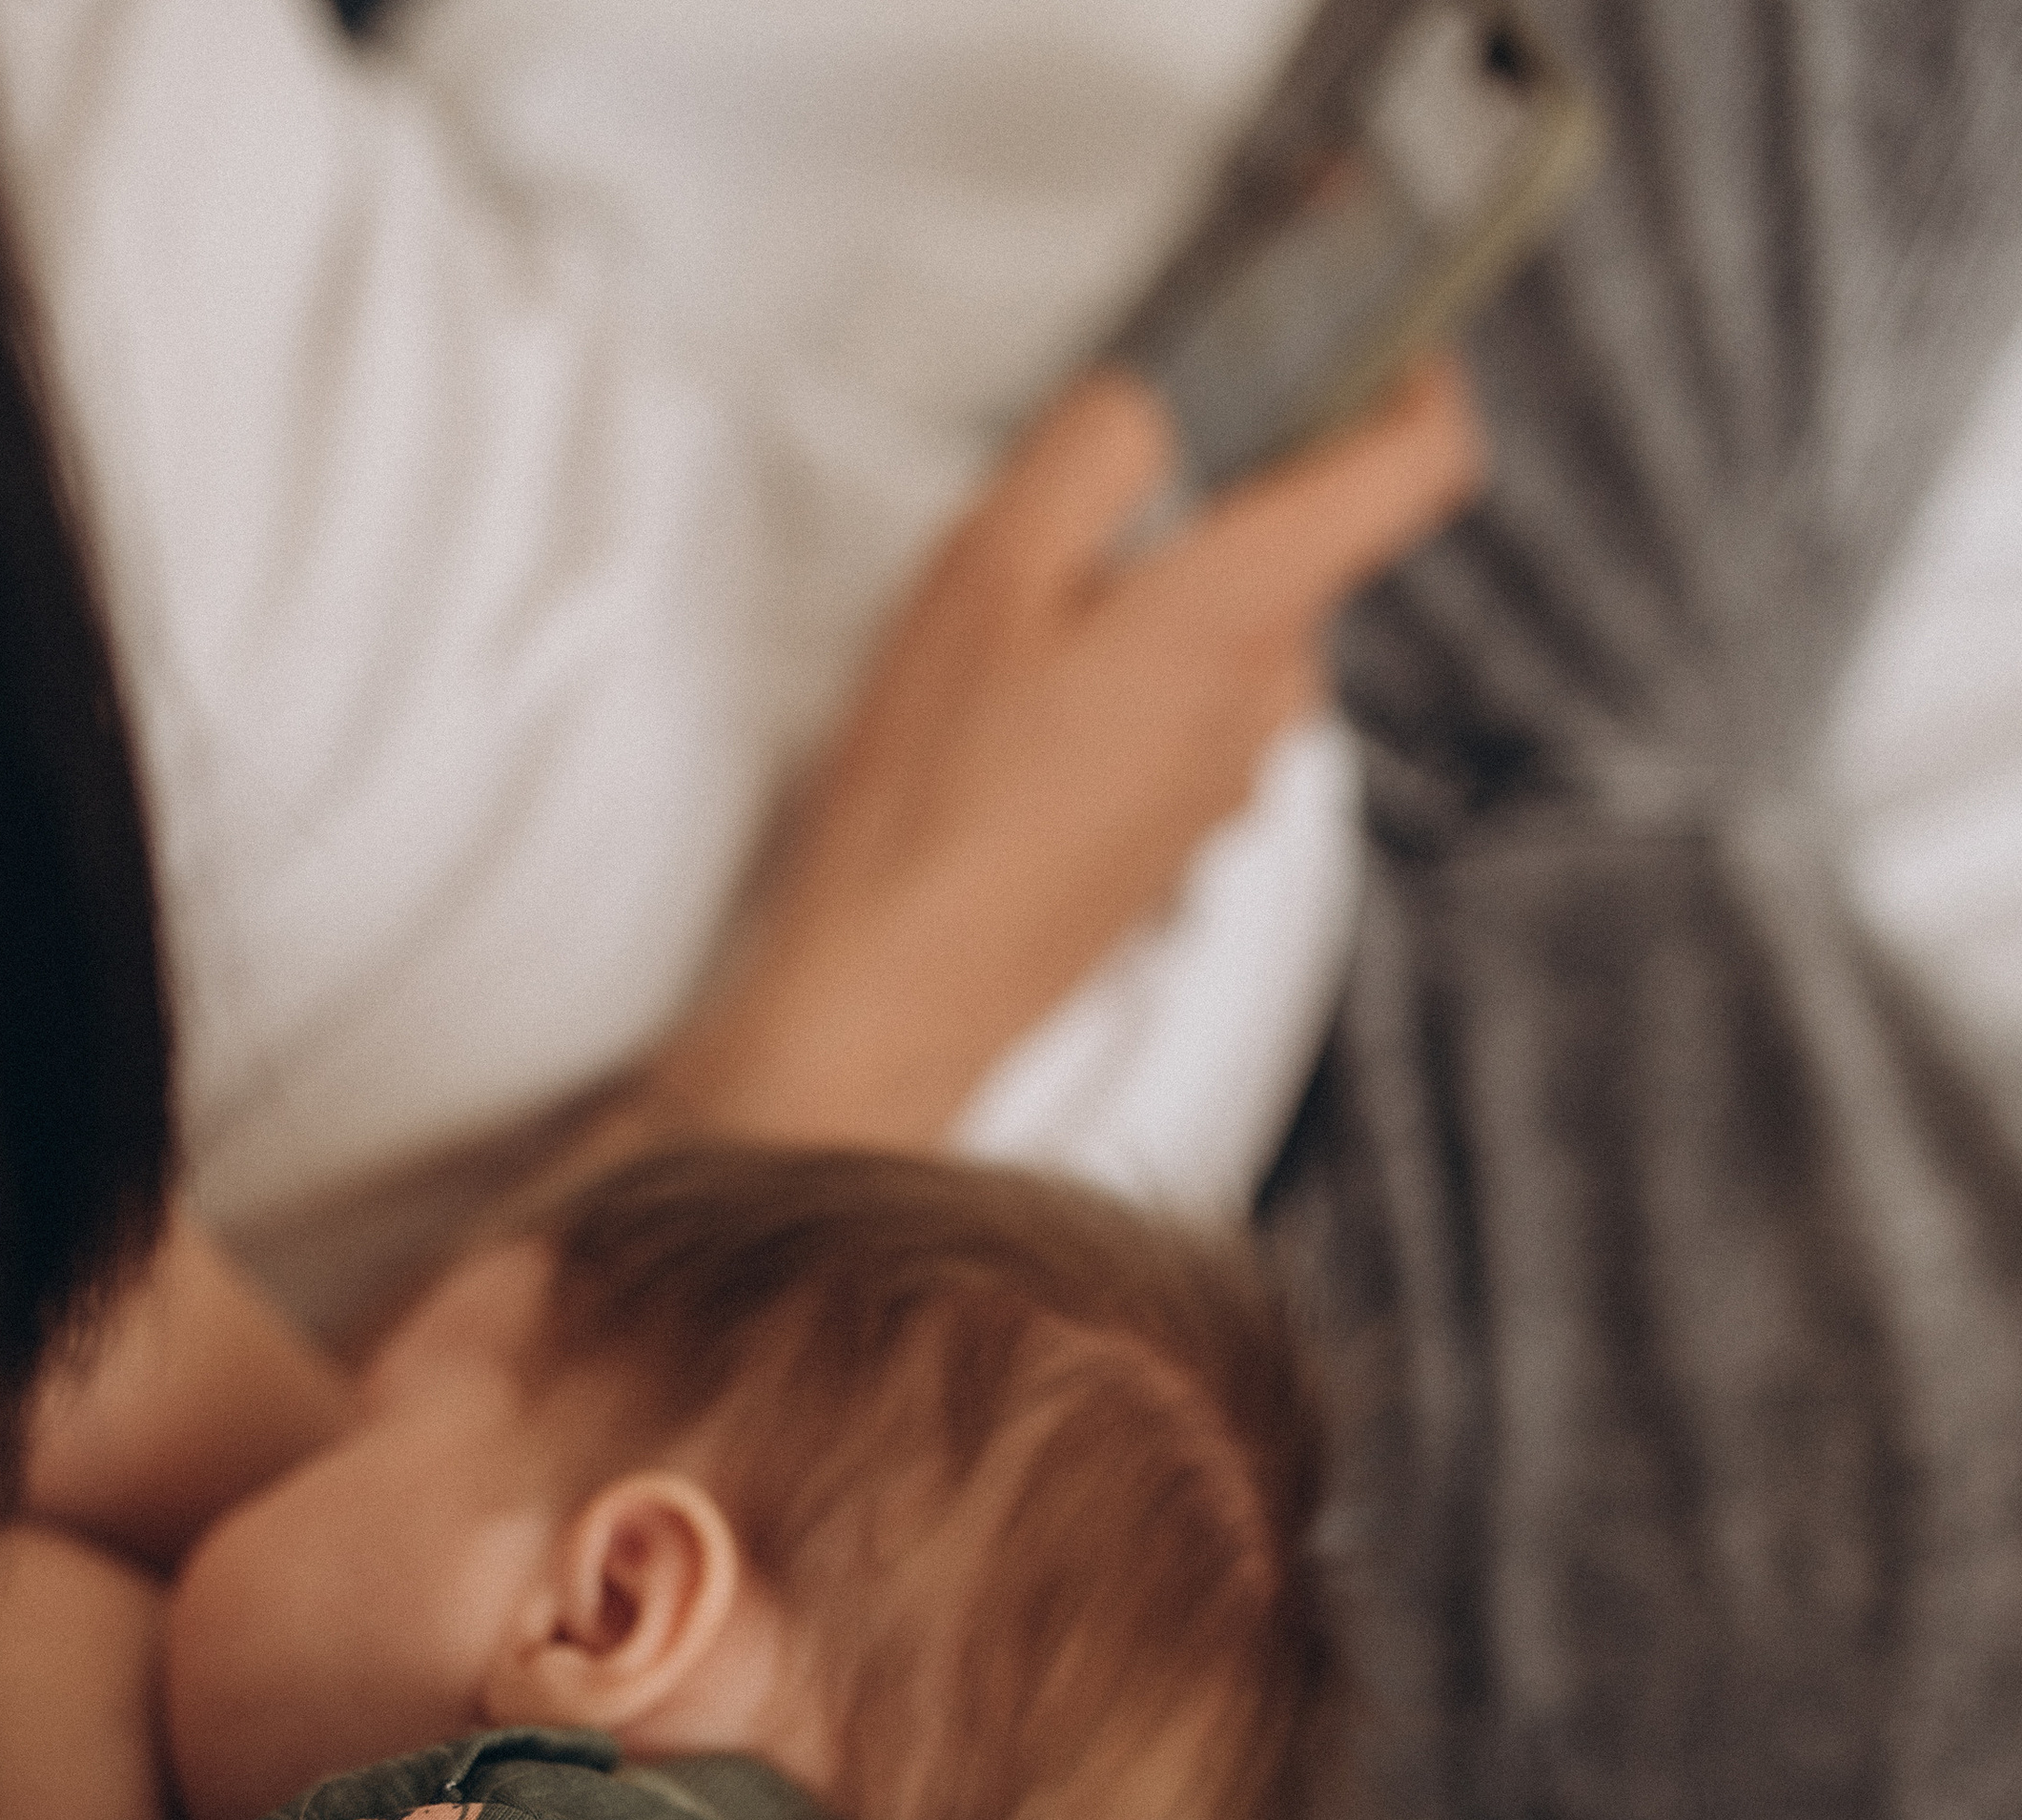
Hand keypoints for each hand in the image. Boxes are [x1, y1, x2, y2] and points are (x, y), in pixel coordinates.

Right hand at [650, 356, 1484, 1148]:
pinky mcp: (1177, 833)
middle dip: (1220, 492)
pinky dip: (1129, 679)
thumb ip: (1097, 448)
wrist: (895, 992)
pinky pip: (1184, 712)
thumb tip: (1160, 400)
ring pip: (1233, 632)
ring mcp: (1226, 780)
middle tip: (1101, 478)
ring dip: (1158, 595)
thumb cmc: (933, 807)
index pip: (1418, 469)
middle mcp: (1265, 704)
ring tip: (1030, 615)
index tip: (1383, 333)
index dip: (1418, 377)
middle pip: (1303, 543)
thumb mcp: (988, 566)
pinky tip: (1022, 708)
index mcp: (1244, 615)